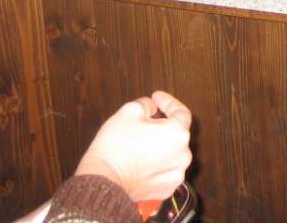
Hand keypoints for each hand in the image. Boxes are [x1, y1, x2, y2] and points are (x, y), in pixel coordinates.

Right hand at [74, 91, 191, 202]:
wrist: (104, 179)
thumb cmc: (116, 147)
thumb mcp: (130, 110)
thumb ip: (147, 103)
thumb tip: (152, 107)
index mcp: (178, 134)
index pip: (180, 111)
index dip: (167, 102)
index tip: (157, 98)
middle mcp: (183, 155)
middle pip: (177, 133)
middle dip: (162, 124)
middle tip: (145, 120)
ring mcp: (176, 174)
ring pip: (172, 152)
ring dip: (160, 144)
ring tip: (140, 143)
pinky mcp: (167, 188)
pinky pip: (165, 169)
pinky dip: (157, 163)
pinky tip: (142, 160)